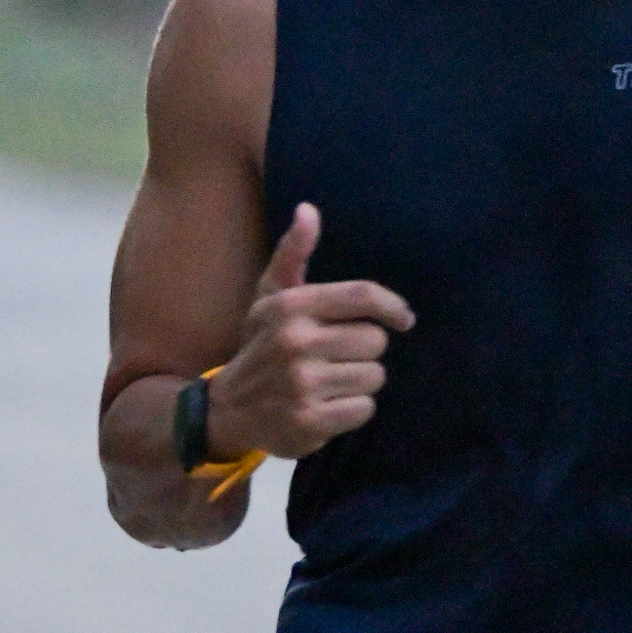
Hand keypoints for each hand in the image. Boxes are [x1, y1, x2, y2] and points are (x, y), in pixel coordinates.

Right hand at [206, 203, 414, 462]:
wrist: (227, 409)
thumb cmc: (262, 345)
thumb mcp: (271, 297)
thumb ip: (293, 254)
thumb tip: (308, 210)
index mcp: (291, 307)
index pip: (363, 296)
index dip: (393, 306)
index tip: (403, 319)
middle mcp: (295, 343)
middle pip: (375, 340)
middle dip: (365, 350)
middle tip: (339, 356)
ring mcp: (302, 385)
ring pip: (374, 376)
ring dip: (360, 381)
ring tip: (331, 381)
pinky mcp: (310, 422)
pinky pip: (364, 409)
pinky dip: (353, 409)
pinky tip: (329, 405)